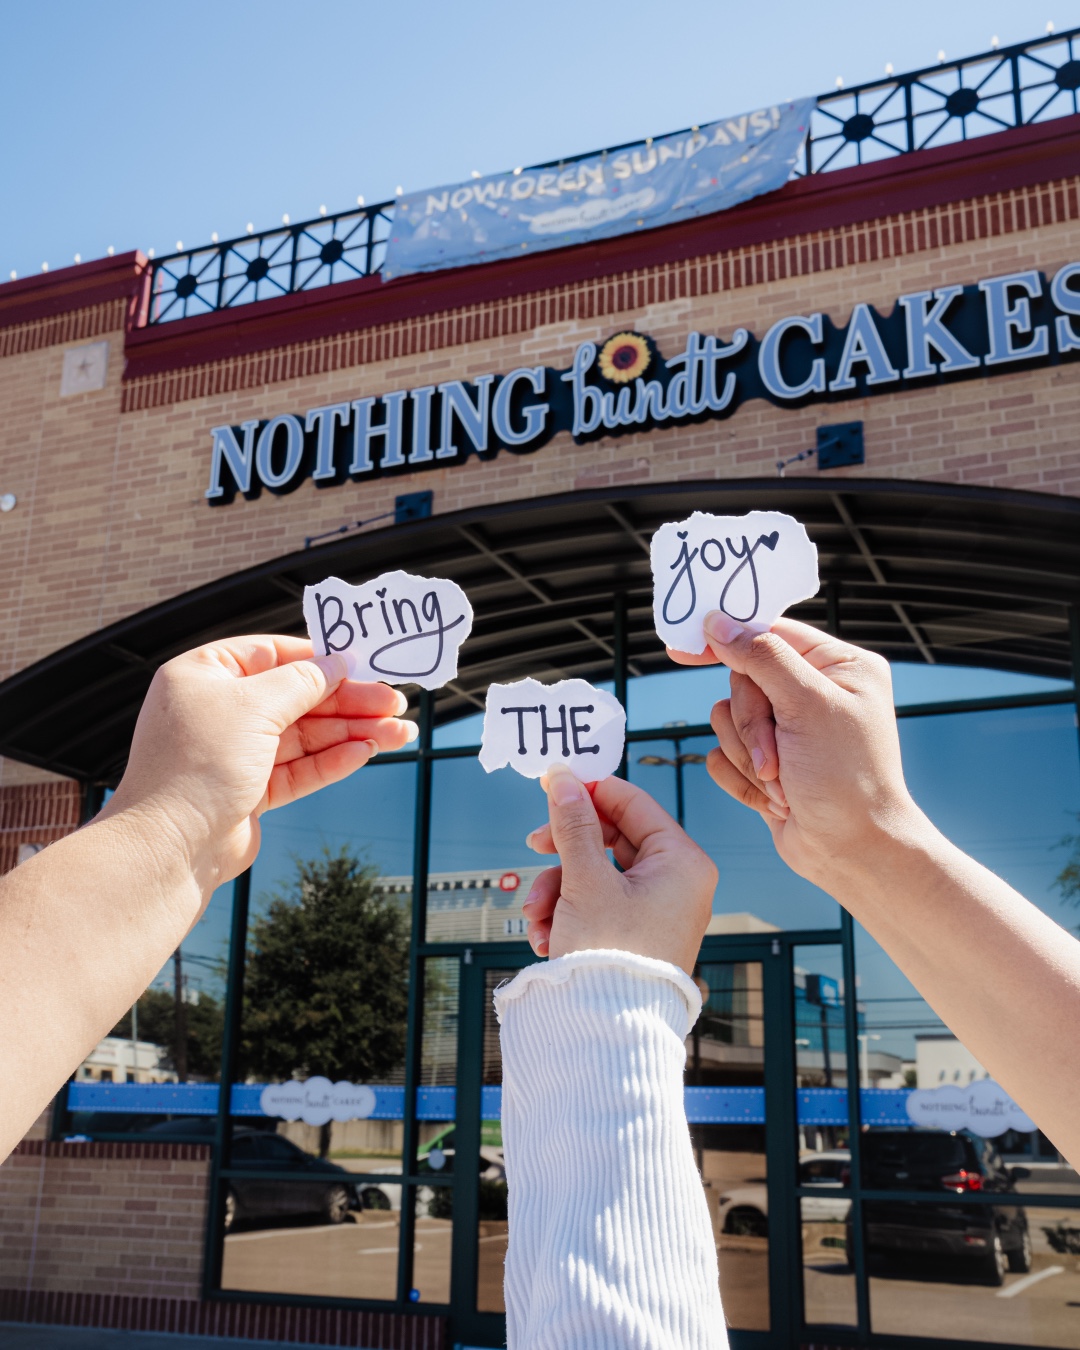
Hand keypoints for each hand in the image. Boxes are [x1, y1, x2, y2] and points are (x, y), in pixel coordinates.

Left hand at [101, 635, 415, 899]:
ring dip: (352, 732)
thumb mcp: (254, 706)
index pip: (272, 654)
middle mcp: (218, 710)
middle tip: (394, 701)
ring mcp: (235, 752)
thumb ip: (302, 682)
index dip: (319, 657)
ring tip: (399, 732)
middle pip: (297, 697)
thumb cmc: (196, 765)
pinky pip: (300, 768)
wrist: (170, 847)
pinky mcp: (250, 790)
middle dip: (348, 700)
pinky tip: (368, 751)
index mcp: (204, 675)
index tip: (362, 662)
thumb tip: (336, 664)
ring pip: (305, 735)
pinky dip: (334, 759)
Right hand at [522, 765, 716, 974]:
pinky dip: (569, 913)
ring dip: (558, 889)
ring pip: (597, 875)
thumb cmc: (611, 954)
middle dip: (565, 852)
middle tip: (532, 846)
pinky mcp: (637, 935)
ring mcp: (657, 910)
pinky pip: (598, 905)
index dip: (590, 791)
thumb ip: (572, 825)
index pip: (634, 803)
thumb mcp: (585, 880)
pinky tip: (548, 936)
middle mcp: (676, 883)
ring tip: (538, 916)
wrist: (609, 1031)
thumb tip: (563, 779)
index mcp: (682, 861)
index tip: (554, 785)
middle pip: (611, 840)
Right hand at [669, 611, 924, 891]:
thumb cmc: (847, 780)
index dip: (730, 639)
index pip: (770, 633)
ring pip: (725, 718)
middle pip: (741, 680)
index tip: (687, 647)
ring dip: (748, 756)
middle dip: (752, 725)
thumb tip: (719, 623)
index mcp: (838, 666)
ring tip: (782, 785)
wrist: (851, 853)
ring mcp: (787, 730)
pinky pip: (721, 754)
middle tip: (776, 757)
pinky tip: (774, 800)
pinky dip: (741, 779)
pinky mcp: (765, 762)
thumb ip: (762, 657)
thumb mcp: (809, 706)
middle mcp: (813, 692)